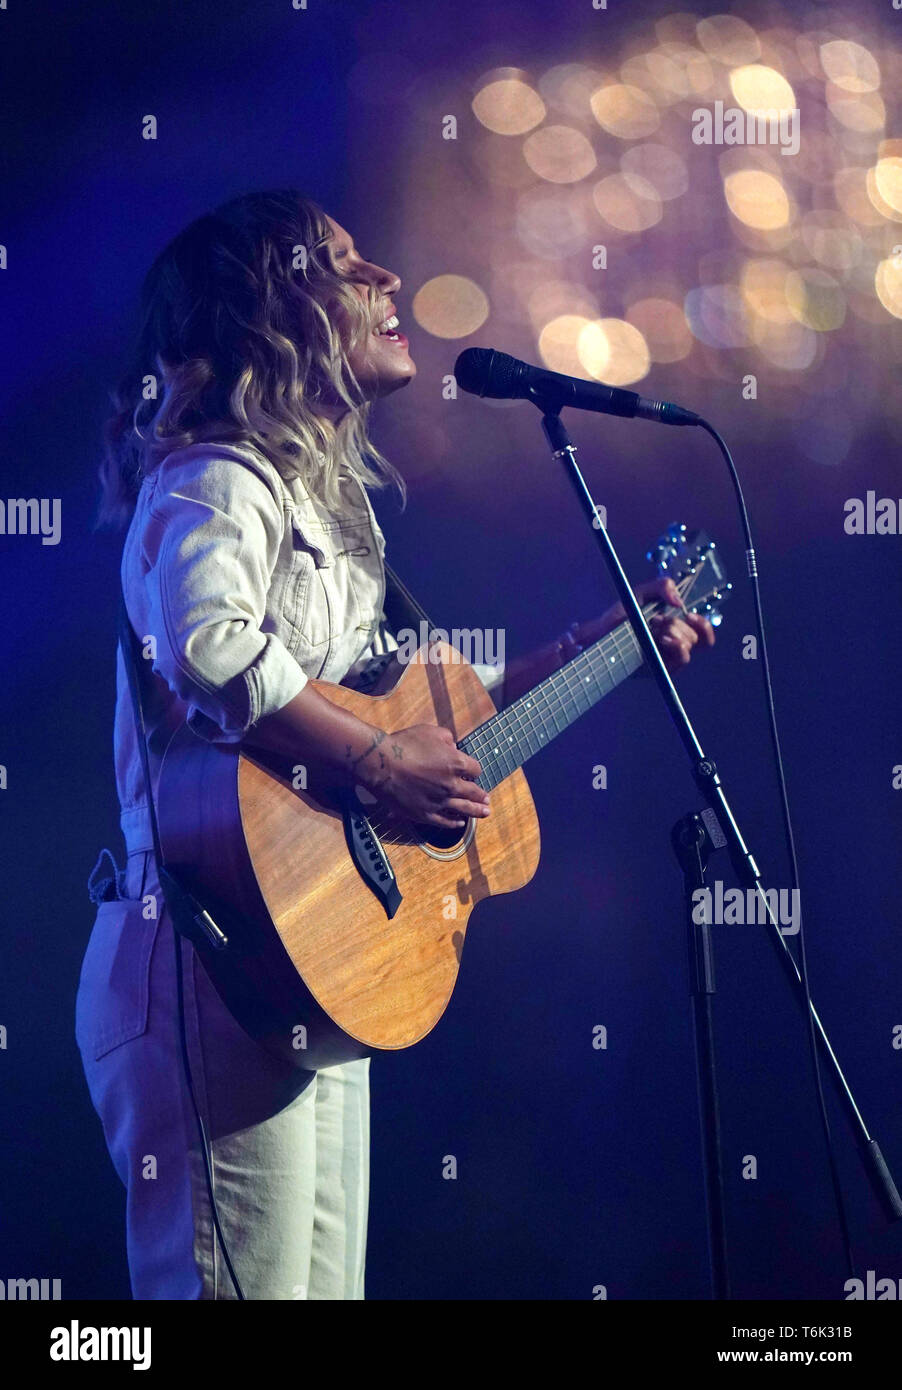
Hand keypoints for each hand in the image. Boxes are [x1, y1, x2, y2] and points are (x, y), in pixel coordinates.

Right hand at [354, 724, 489, 828]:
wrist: (381, 764)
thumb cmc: (404, 744)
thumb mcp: (430, 731)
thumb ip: (447, 738)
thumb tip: (453, 747)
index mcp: (456, 763)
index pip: (475, 769)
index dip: (474, 770)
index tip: (472, 773)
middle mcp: (451, 785)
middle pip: (474, 792)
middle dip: (482, 795)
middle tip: (487, 799)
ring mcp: (439, 801)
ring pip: (464, 809)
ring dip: (476, 811)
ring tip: (484, 813)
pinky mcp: (424, 814)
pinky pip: (444, 822)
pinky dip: (454, 823)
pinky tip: (460, 823)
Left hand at [575, 577, 714, 673]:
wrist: (601, 633)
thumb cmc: (620, 615)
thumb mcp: (641, 593)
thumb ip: (662, 586)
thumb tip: (679, 601)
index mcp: (674, 627)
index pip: (701, 631)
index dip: (702, 624)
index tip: (690, 614)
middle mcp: (674, 643)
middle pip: (695, 636)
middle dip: (677, 624)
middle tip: (655, 620)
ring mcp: (668, 657)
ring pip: (689, 645)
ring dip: (676, 632)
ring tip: (653, 628)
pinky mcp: (662, 668)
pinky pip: (683, 659)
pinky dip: (678, 646)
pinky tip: (662, 639)